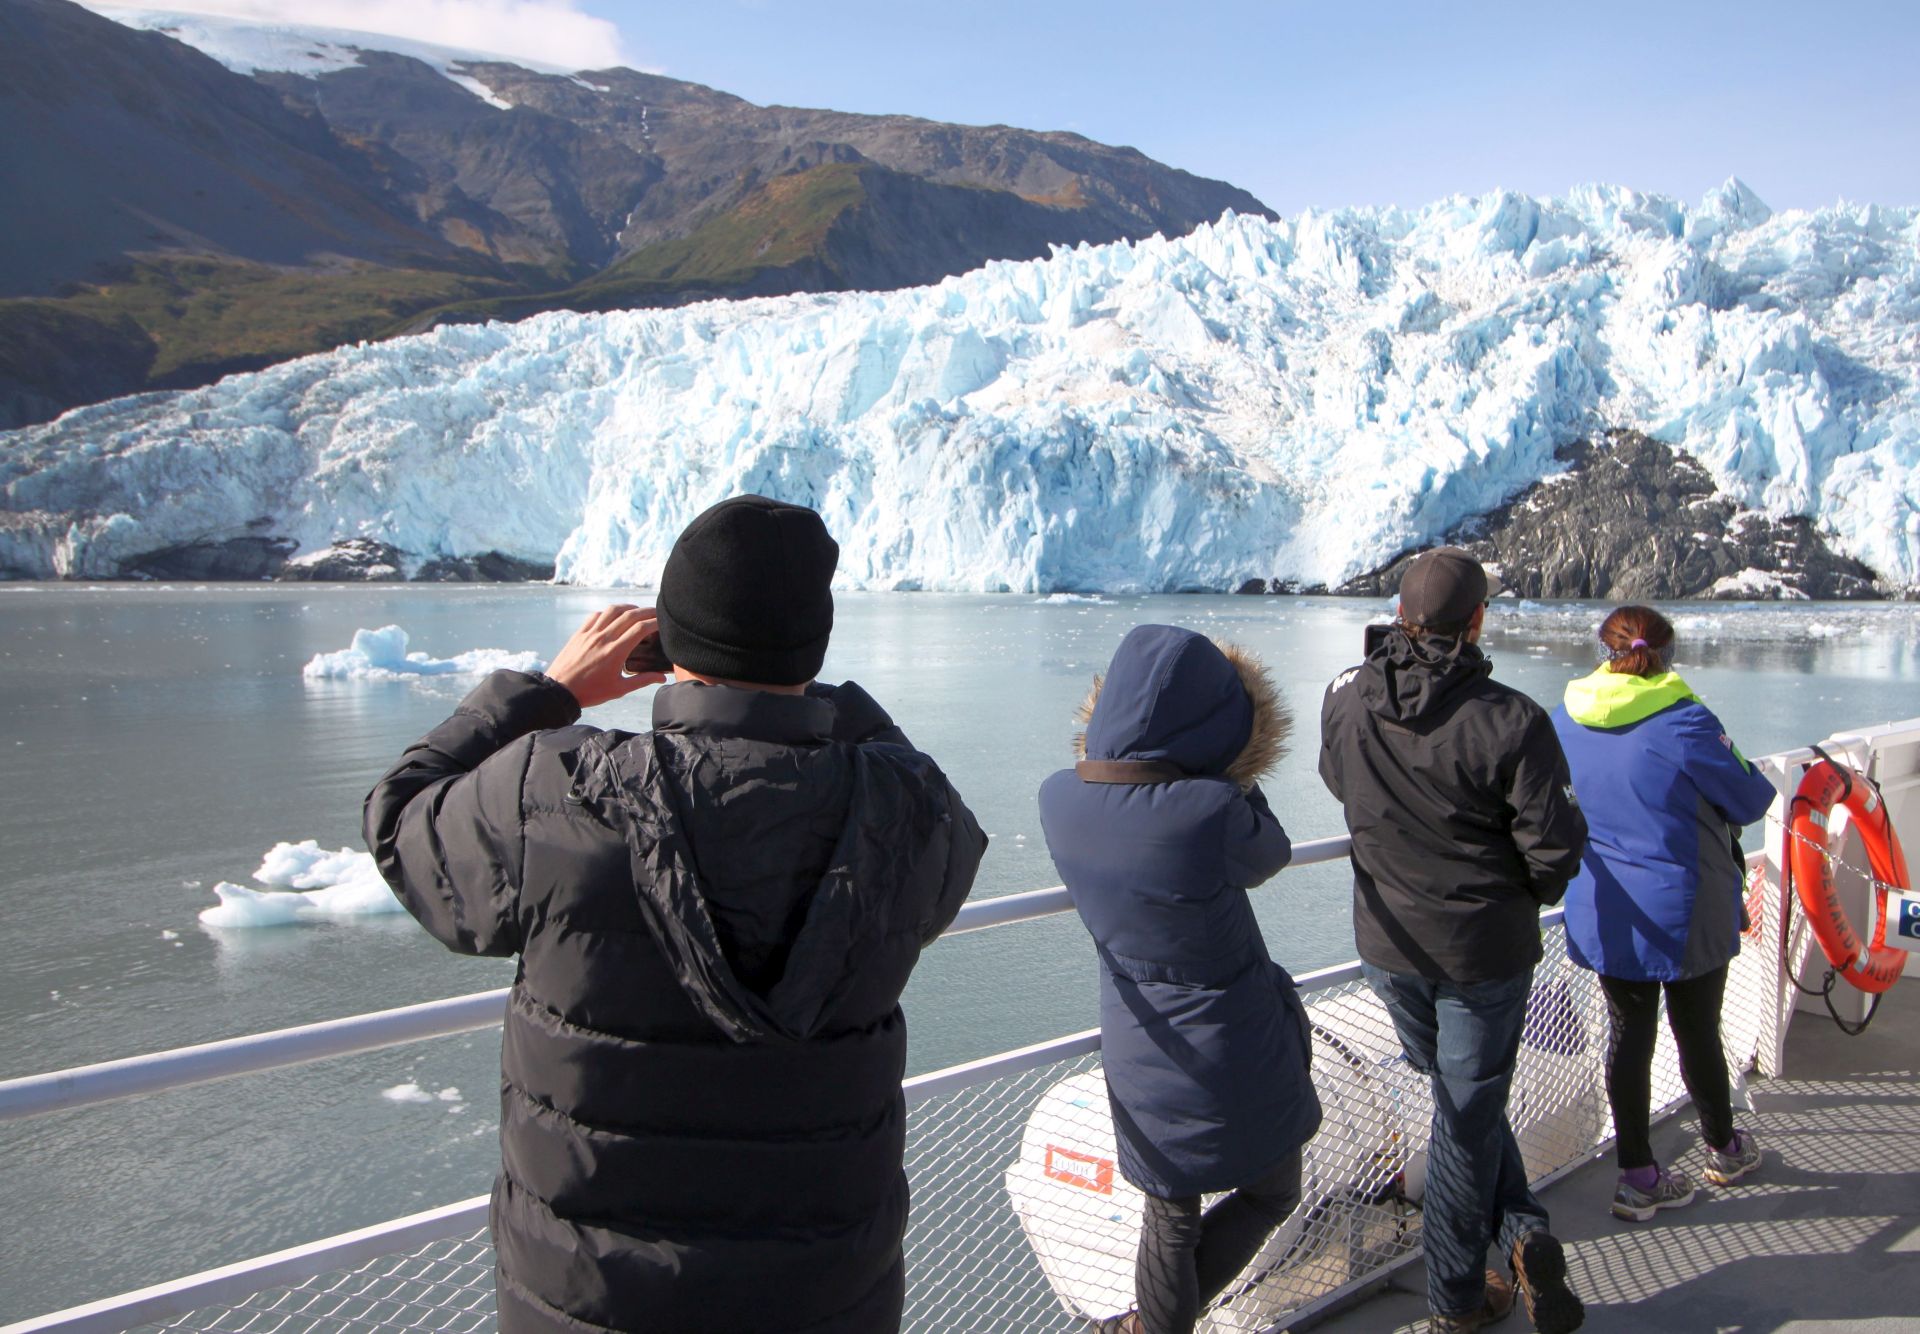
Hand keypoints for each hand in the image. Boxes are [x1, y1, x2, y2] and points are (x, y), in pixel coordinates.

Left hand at [545, 605, 666, 708]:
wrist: (560, 691)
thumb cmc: (591, 692)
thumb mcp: (619, 689)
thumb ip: (642, 680)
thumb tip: (661, 678)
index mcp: (615, 651)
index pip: (640, 628)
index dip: (655, 622)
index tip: (663, 622)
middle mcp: (604, 638)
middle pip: (629, 615)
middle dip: (646, 611)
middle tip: (657, 612)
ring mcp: (590, 633)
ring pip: (612, 610)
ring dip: (628, 607)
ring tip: (637, 611)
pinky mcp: (580, 633)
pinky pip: (596, 615)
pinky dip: (608, 612)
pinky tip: (613, 617)